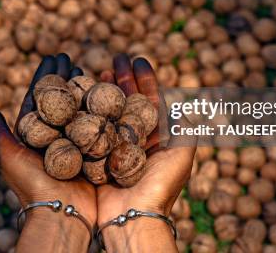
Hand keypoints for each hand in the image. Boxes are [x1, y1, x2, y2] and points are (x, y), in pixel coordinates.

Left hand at [0, 54, 95, 252]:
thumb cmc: (32, 186)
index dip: (46, 76)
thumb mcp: (10, 156)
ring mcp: (76, 143)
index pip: (39, 97)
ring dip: (84, 87)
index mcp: (34, 135)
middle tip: (70, 56)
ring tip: (90, 68)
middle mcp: (56, 136)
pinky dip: (103, 107)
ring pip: (81, 108)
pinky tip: (109, 92)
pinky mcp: (94, 152)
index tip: (53, 56)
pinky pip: (99, 125)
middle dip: (65, 77)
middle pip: (61, 99)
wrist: (60, 214)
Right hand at [96, 54, 196, 252]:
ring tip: (97, 73)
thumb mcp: (182, 152)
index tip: (137, 60)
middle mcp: (135, 139)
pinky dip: (86, 111)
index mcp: (157, 137)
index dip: (145, 79)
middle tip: (114, 60)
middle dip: (122, 79)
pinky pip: (91, 128)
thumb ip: (187, 126)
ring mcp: (115, 147)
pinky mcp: (96, 156)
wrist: (134, 216)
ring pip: (109, 111)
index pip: (150, 100)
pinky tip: (82, 96)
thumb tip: (193, 102)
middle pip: (128, 101)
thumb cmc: (161, 184)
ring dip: (105, 91)